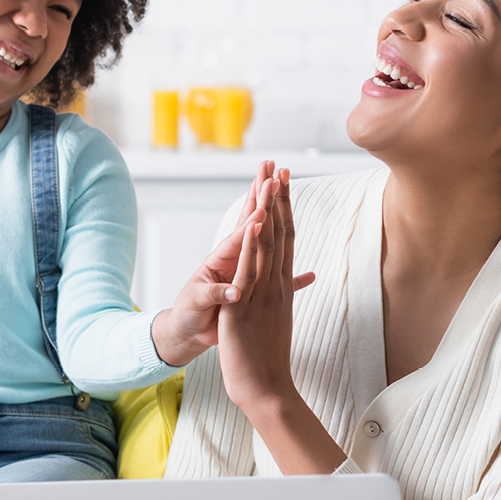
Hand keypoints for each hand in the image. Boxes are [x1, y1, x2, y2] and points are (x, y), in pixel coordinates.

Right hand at [152, 159, 313, 367]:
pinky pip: (214, 289)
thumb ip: (283, 282)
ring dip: (246, 230)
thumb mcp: (258, 295)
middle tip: (267, 169)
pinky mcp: (201, 297)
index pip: (260, 223)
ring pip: (232, 249)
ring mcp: (212, 275)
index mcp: (243, 258)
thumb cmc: (224, 309)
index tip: (283, 174)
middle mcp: (227, 260)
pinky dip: (225, 285)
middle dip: (257, 196)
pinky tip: (237, 275)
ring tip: (260, 211)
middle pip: (245, 223)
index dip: (272, 201)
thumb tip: (309, 274)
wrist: (191, 330)